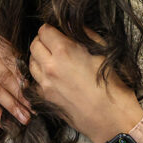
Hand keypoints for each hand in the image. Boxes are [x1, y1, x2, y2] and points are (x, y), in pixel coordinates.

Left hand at [28, 24, 142, 142]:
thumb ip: (84, 35)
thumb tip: (70, 25)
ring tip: (53, 60)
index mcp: (64, 51)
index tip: (58, 32)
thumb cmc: (112, 85)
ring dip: (39, 58)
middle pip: (34, 45)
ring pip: (31, 62)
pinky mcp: (44, 98)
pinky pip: (34, 81)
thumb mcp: (102, 52)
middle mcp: (50, 66)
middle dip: (43, 41)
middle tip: (55, 44)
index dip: (51, 29)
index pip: (44, 30)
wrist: (111, 118)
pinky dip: (40, 76)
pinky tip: (53, 77)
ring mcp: (45, 84)